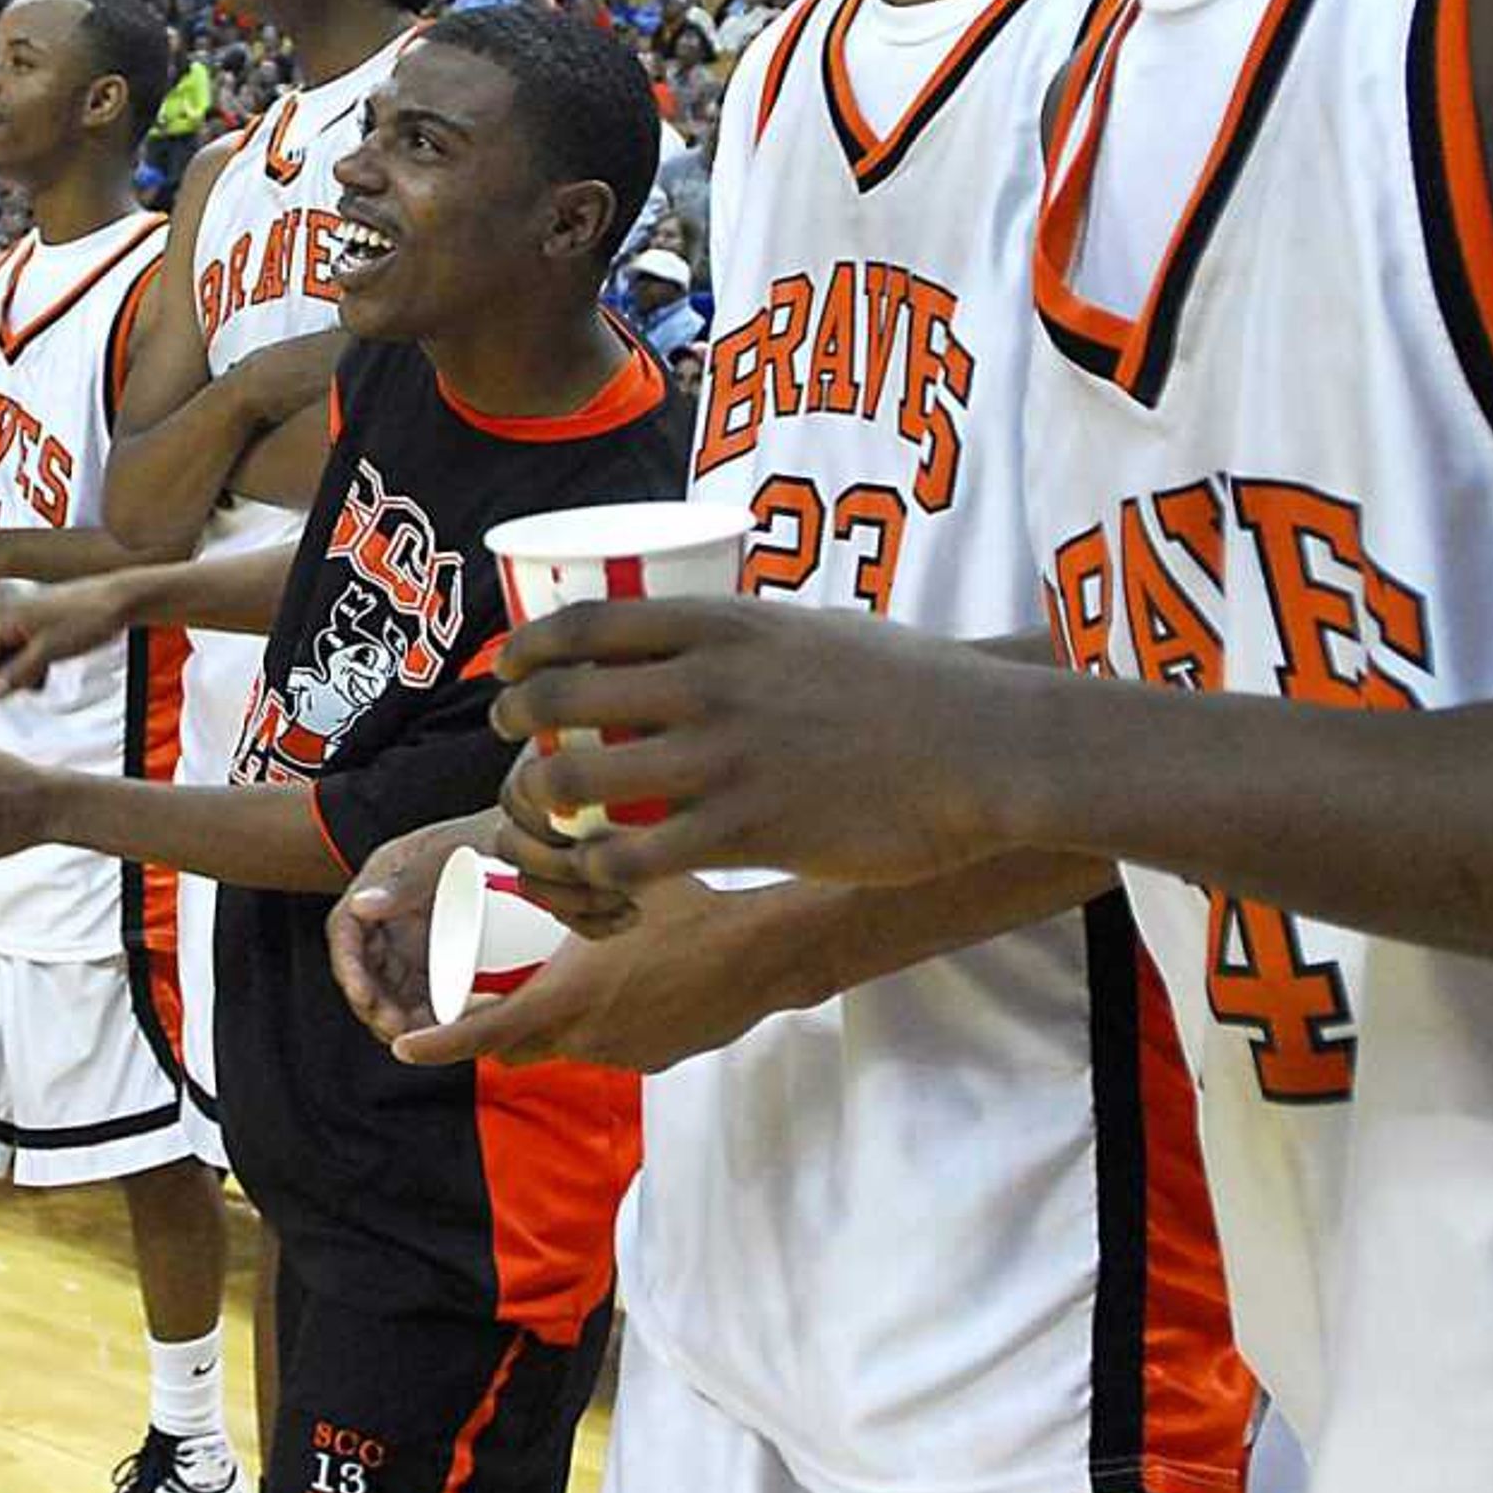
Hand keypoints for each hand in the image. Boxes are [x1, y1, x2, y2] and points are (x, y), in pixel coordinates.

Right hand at [0, 572, 130, 694]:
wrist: (119, 601)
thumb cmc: (89, 616)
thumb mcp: (48, 652)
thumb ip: (18, 672)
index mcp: (7, 617)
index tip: (6, 692)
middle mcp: (11, 616)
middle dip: (5, 676)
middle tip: (28, 684)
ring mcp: (25, 621)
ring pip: (7, 656)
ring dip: (20, 672)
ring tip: (43, 675)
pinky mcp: (40, 627)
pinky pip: (23, 652)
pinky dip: (32, 665)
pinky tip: (49, 668)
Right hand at [324, 816, 494, 1042]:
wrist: (536, 843)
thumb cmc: (493, 835)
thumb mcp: (451, 851)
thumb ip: (409, 876)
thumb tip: (360, 905)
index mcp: (383, 878)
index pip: (345, 927)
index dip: (347, 965)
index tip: (363, 996)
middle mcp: (392, 910)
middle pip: (363, 966)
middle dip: (371, 1002)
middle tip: (394, 1028)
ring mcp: (415, 934)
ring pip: (390, 985)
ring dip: (394, 1014)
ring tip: (414, 1037)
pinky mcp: (441, 954)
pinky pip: (422, 991)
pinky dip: (424, 1014)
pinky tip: (439, 1032)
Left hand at [386, 890, 760, 1073]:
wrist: (762, 955)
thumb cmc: (692, 910)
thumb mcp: (617, 883)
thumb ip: (567, 875)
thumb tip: (532, 847)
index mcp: (566, 999)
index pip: (484, 1035)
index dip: (439, 1044)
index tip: (404, 1047)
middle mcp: (587, 1038)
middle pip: (520, 1046)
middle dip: (495, 1027)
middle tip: (482, 995)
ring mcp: (623, 1054)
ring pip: (569, 1042)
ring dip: (559, 1015)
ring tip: (582, 968)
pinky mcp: (655, 1059)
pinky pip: (613, 1043)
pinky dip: (605, 1019)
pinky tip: (635, 979)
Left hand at [492, 596, 1037, 892]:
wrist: (986, 749)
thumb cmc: (914, 686)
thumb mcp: (816, 629)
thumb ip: (751, 637)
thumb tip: (705, 641)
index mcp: (724, 624)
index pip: (586, 622)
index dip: (528, 647)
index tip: (507, 667)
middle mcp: (708, 684)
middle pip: (563, 697)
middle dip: (517, 721)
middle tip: (512, 738)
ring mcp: (724, 759)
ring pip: (581, 777)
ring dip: (545, 798)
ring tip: (547, 811)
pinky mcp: (747, 832)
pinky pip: (634, 855)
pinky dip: (600, 866)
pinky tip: (602, 870)